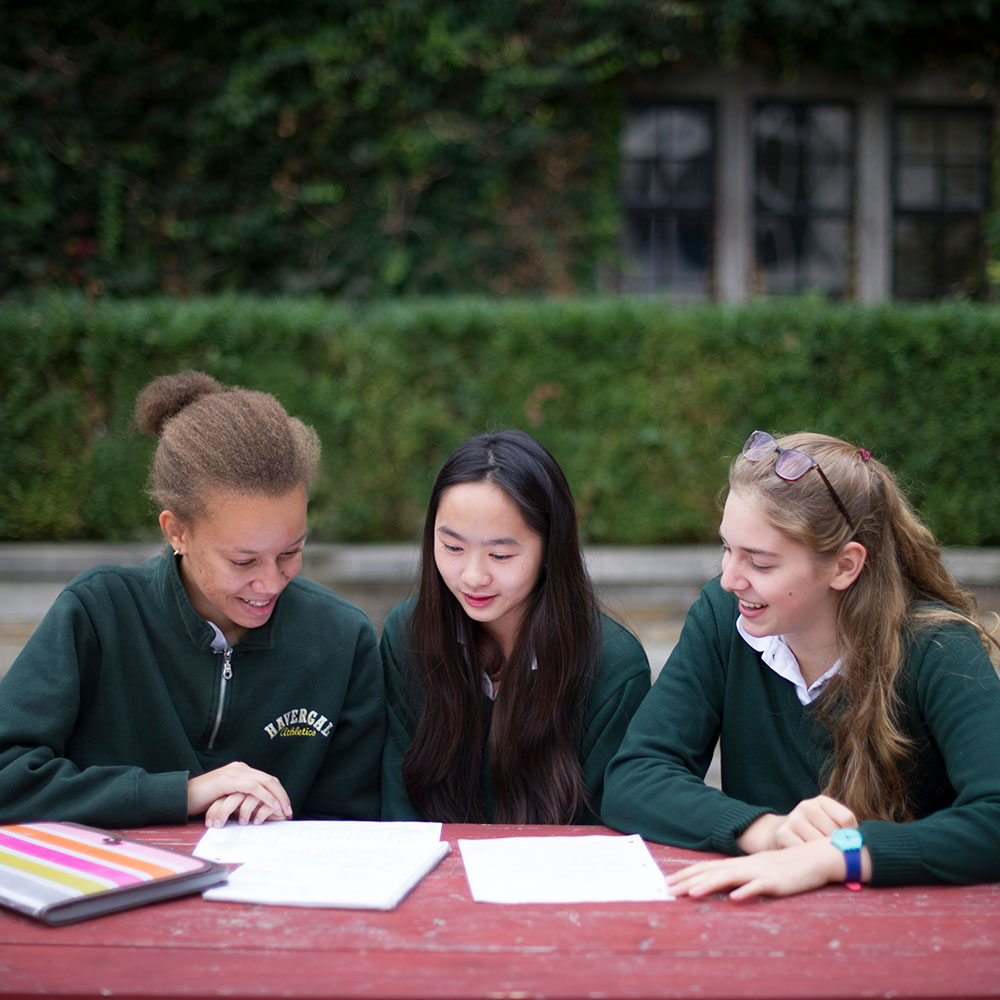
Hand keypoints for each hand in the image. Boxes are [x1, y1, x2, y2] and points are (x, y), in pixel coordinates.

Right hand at [187, 762, 292, 827]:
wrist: (181, 797)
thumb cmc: (202, 801)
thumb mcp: (227, 799)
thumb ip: (241, 799)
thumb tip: (257, 812)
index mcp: (240, 771)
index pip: (266, 779)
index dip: (278, 792)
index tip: (285, 806)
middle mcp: (239, 768)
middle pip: (269, 779)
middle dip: (282, 794)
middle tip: (289, 809)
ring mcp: (234, 772)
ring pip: (264, 781)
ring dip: (277, 796)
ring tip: (284, 809)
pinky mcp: (227, 780)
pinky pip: (252, 787)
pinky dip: (264, 796)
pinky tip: (271, 804)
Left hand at [667, 839, 845, 901]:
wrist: (814, 857)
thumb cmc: (785, 867)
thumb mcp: (759, 872)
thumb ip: (741, 877)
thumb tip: (723, 887)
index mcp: (739, 863)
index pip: (707, 866)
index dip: (687, 874)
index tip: (668, 881)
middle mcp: (744, 865)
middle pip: (711, 871)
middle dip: (688, 881)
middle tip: (667, 890)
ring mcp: (758, 872)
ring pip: (729, 877)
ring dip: (709, 885)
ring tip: (691, 894)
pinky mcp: (775, 882)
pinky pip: (758, 886)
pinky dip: (746, 891)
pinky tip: (734, 898)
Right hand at [737, 795, 857, 852]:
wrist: (780, 834)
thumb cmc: (814, 832)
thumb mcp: (828, 823)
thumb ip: (845, 830)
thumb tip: (867, 848)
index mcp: (821, 801)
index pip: (847, 818)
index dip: (851, 836)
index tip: (847, 844)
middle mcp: (806, 806)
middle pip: (834, 834)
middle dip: (837, 849)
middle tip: (835, 857)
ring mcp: (793, 820)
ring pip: (820, 846)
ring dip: (824, 857)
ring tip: (822, 860)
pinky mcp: (783, 835)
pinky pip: (806, 854)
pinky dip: (811, 862)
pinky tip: (810, 862)